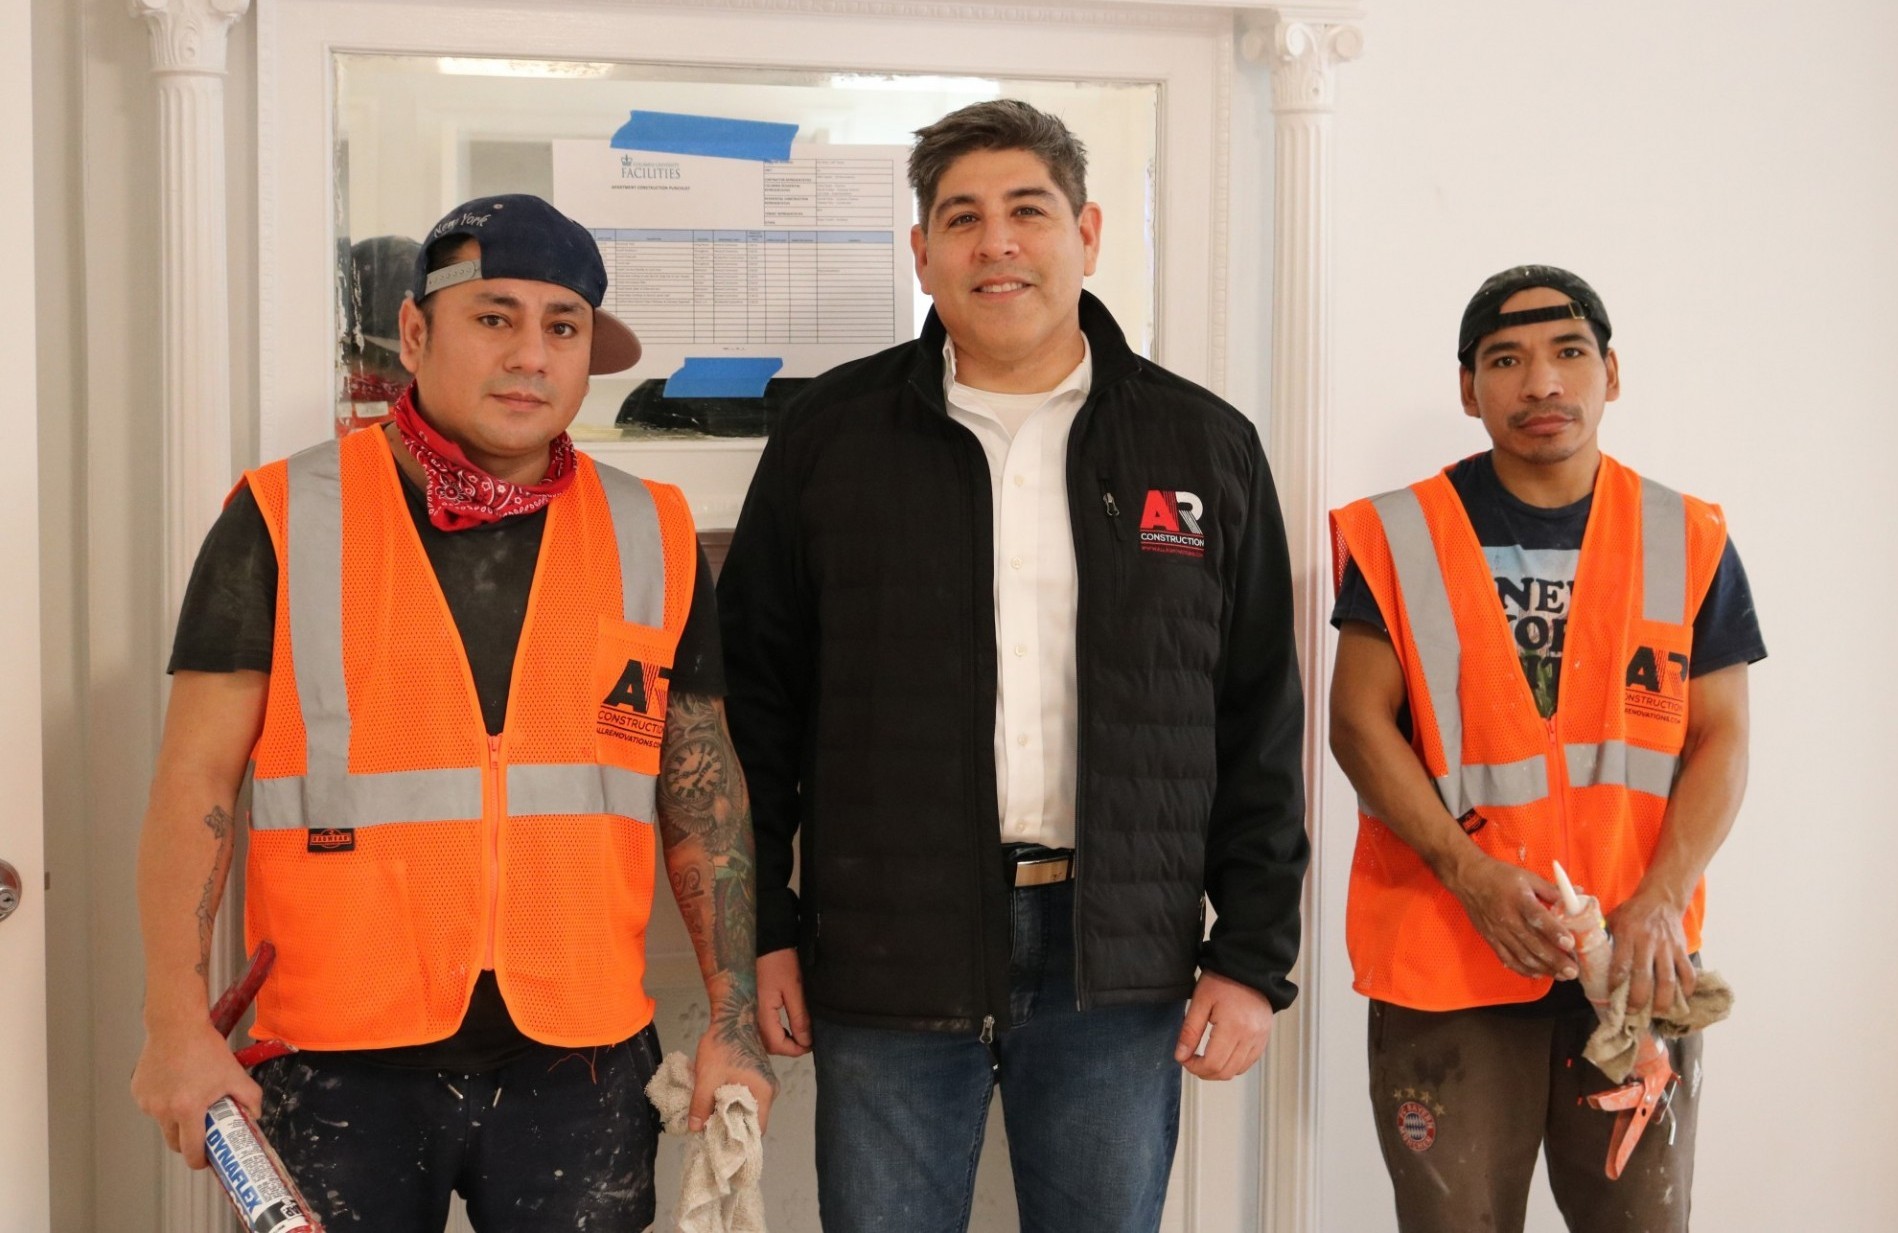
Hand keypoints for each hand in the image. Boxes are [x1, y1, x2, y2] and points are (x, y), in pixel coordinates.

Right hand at [131, 1019, 262, 1169]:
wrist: (177, 1026)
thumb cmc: (206, 1049)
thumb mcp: (234, 1074)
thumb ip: (250, 1098)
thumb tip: (255, 1116)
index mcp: (187, 1109)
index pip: (191, 1150)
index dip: (200, 1160)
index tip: (206, 1160)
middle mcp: (163, 1110)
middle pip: (174, 1142)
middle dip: (188, 1142)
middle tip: (202, 1132)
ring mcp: (147, 1102)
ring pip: (163, 1123)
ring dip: (176, 1119)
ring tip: (190, 1097)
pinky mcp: (138, 1092)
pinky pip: (153, 1107)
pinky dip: (164, 1103)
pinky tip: (175, 1084)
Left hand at [693, 991, 779, 1133]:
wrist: (732, 1016)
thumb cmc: (723, 1045)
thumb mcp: (707, 1077)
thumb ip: (701, 1104)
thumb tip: (695, 1129)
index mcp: (764, 1092)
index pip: (757, 1129)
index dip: (739, 1141)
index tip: (721, 1146)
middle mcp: (770, 1090)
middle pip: (753, 1120)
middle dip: (732, 1129)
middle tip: (712, 1135)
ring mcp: (765, 1082)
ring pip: (749, 1109)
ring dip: (731, 1115)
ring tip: (711, 1120)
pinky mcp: (757, 1075)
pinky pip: (747, 1097)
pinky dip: (733, 1104)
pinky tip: (717, 1104)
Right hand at [755, 947, 810, 1057]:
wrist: (767, 943)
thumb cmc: (781, 963)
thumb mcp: (795, 990)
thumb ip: (799, 1018)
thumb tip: (806, 1042)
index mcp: (762, 1013)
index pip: (777, 1045)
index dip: (795, 1050)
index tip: (811, 1045)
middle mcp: (752, 1016)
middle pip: (769, 1045)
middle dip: (789, 1048)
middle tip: (807, 1040)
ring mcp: (750, 1012)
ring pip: (765, 1039)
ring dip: (782, 1041)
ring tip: (799, 1034)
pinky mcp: (752, 1006)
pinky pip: (762, 1028)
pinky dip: (775, 1033)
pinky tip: (786, 1027)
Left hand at [1174, 971, 1274, 1079]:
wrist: (1247, 968)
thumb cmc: (1222, 980)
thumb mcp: (1200, 1002)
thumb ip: (1190, 1031)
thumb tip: (1181, 1057)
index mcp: (1234, 1027)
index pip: (1212, 1064)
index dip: (1194, 1067)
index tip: (1184, 1059)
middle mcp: (1250, 1036)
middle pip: (1225, 1072)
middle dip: (1204, 1072)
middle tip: (1191, 1060)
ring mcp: (1260, 1039)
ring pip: (1237, 1071)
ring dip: (1219, 1071)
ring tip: (1204, 1057)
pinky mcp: (1264, 1038)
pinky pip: (1248, 1062)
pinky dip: (1233, 1064)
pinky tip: (1222, 1054)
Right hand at [1444, 853, 1577, 979]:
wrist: (1468, 879)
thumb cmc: (1500, 876)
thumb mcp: (1528, 877)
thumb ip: (1552, 890)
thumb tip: (1579, 895)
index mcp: (1519, 899)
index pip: (1538, 918)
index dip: (1554, 932)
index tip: (1570, 944)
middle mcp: (1508, 919)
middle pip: (1533, 944)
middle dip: (1555, 960)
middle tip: (1573, 970)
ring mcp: (1498, 932)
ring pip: (1523, 956)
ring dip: (1544, 968)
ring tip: (1562, 975)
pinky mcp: (1491, 940)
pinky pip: (1508, 959)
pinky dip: (1523, 970)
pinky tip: (1538, 974)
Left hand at [1606, 889, 1694, 1016]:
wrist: (1661, 898)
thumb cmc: (1632, 913)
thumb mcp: (1613, 920)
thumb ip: (1604, 939)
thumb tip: (1588, 961)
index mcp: (1627, 934)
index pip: (1620, 964)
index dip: (1616, 984)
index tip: (1612, 999)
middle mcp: (1648, 942)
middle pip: (1645, 977)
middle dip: (1639, 1000)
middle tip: (1633, 1013)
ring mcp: (1667, 947)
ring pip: (1668, 980)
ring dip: (1663, 1001)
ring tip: (1657, 1014)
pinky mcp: (1682, 950)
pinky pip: (1688, 973)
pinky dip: (1686, 989)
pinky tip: (1680, 1001)